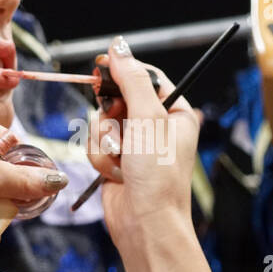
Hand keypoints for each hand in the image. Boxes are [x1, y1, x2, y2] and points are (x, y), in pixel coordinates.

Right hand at [85, 37, 201, 246]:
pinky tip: (115, 174)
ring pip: (101, 122)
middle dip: (111, 115)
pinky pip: (96, 145)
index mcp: (176, 113)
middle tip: (117, 124)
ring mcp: (134, 145)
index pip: (147, 78)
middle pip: (118, 98)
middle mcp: (156, 127)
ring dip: (106, 141)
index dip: (124, 71)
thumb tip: (118, 47)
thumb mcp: (148, 119)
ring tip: (121, 160)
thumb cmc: (158, 176)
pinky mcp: (116, 162)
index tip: (102, 66)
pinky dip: (101, 158)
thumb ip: (131, 80)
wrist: (145, 224)